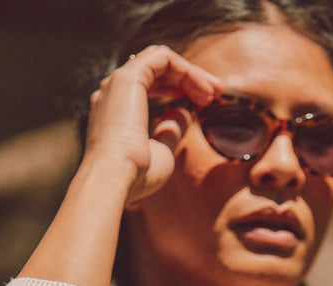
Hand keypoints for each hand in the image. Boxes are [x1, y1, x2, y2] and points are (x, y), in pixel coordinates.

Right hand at [84, 45, 222, 204]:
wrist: (115, 180)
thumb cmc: (136, 176)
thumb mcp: (162, 152)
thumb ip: (171, 129)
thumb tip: (185, 111)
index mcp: (118, 112)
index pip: (152, 87)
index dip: (182, 91)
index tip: (206, 104)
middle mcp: (114, 93)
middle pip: (158, 72)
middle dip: (190, 79)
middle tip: (217, 93)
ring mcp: (118, 83)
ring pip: (161, 61)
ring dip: (191, 73)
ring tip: (213, 91)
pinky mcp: (127, 77)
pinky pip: (162, 58)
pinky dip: (186, 69)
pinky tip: (202, 88)